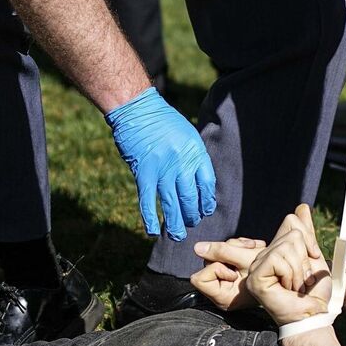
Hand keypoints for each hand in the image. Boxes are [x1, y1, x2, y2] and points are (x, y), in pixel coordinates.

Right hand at [106, 88, 217, 240]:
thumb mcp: (188, 134)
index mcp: (195, 152)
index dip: (207, 200)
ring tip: (178, 235)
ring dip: (175, 222)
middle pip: (190, 197)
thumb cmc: (164, 121)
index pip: (207, 184)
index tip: (206, 210)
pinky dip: (150, 218)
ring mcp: (161, 169)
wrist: (138, 110)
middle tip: (191, 222)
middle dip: (192, 214)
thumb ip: (194, 157)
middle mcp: (181, 163)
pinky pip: (147, 201)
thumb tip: (199, 182)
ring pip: (171, 203)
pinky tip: (152, 231)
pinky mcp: (143, 173)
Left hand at [190, 237, 266, 310]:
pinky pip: (225, 253)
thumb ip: (221, 252)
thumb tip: (196, 248)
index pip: (199, 279)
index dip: (215, 269)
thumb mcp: (245, 260)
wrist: (284, 274)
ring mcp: (225, 282)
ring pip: (217, 254)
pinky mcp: (231, 272)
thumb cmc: (269, 273)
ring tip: (253, 248)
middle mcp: (220, 292)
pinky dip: (237, 247)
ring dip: (234, 246)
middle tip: (247, 252)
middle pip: (208, 263)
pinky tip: (253, 248)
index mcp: (222, 297)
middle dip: (226, 252)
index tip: (234, 273)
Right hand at [245, 209, 331, 326]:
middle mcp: (263, 256)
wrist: (312, 314)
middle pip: (293, 234)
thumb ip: (306, 233)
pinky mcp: (256, 276)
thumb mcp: (313, 258)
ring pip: (287, 246)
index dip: (308, 241)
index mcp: (276, 250)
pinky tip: (288, 288)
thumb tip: (301, 207)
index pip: (291, 222)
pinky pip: (279, 258)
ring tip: (296, 285)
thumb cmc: (314, 293)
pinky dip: (291, 274)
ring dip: (299, 270)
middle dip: (305, 259)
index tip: (311, 262)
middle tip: (303, 280)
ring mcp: (257, 265)